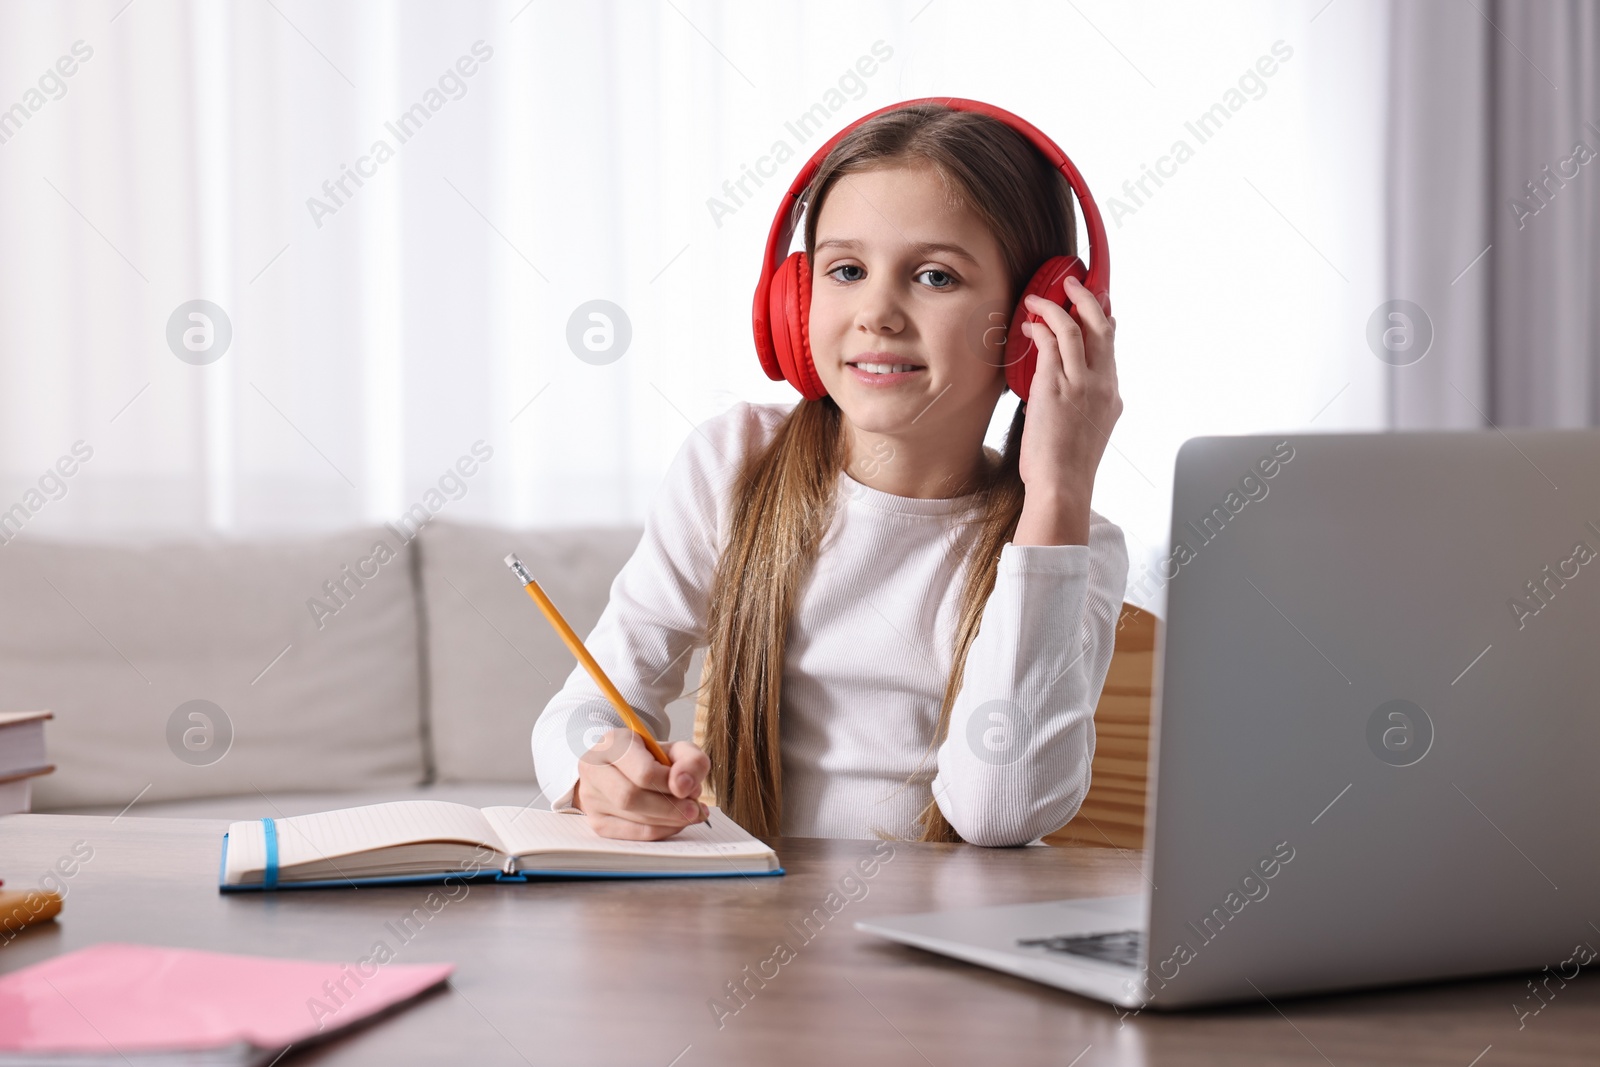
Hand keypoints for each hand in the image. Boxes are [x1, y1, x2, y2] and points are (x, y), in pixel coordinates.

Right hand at [573, 728, 710, 839]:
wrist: (626, 769)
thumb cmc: (651, 758)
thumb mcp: (676, 749)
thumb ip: (691, 760)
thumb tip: (685, 787)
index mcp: (612, 743)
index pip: (643, 772)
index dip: (671, 784)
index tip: (691, 788)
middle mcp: (593, 768)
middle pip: (632, 797)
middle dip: (671, 807)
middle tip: (695, 809)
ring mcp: (591, 798)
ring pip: (633, 818)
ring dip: (670, 820)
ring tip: (689, 813)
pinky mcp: (597, 822)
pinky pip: (633, 834)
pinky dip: (660, 831)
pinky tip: (674, 823)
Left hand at [1015, 278, 1121, 536]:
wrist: (1063, 486)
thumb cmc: (1067, 467)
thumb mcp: (1087, 431)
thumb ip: (1082, 406)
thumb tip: (1063, 393)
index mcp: (1111, 395)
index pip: (1111, 346)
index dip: (1102, 319)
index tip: (1091, 305)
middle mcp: (1101, 384)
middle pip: (1103, 326)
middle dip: (1089, 297)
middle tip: (1073, 283)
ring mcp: (1080, 383)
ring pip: (1075, 327)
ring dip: (1057, 305)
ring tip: (1041, 296)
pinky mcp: (1055, 386)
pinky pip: (1050, 344)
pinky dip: (1039, 328)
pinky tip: (1029, 324)